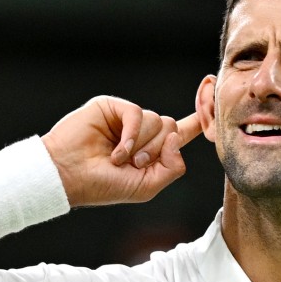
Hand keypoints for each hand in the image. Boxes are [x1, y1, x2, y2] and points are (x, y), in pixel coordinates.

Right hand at [41, 96, 202, 207]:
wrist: (69, 176)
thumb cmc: (103, 185)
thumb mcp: (148, 186)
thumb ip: (172, 167)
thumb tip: (176, 138)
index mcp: (152, 151)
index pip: (181, 132)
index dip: (199, 119)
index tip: (211, 95)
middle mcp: (142, 132)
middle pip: (172, 128)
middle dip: (157, 151)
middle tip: (135, 164)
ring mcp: (126, 119)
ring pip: (157, 121)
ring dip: (142, 146)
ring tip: (120, 160)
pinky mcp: (112, 107)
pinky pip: (137, 113)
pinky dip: (131, 135)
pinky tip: (117, 151)